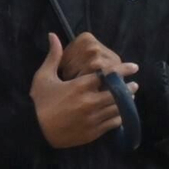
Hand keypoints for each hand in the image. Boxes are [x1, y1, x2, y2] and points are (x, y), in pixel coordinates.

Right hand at [30, 34, 137, 148]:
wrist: (33, 130)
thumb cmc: (39, 102)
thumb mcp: (43, 77)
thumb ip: (54, 56)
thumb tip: (53, 35)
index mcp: (79, 86)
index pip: (108, 75)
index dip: (123, 70)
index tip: (134, 67)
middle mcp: (89, 102)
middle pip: (118, 93)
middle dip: (129, 88)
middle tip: (134, 84)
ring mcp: (92, 118)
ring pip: (117, 109)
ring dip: (126, 103)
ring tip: (131, 97)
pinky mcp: (92, 132)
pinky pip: (112, 124)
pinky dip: (119, 118)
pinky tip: (121, 113)